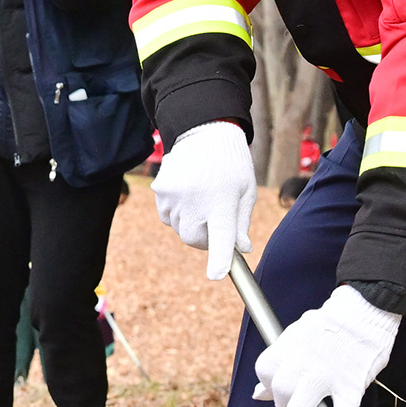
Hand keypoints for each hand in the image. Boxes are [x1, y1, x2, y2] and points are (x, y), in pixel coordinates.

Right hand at [152, 119, 255, 279]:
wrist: (204, 131)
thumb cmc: (232, 164)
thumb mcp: (246, 192)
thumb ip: (241, 222)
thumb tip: (242, 248)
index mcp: (223, 201)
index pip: (221, 236)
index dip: (220, 259)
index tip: (217, 275)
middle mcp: (196, 200)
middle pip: (195, 240)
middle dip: (206, 237)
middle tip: (215, 221)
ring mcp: (174, 196)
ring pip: (180, 230)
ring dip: (190, 224)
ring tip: (201, 200)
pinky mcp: (160, 191)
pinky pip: (167, 217)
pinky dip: (177, 214)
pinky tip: (187, 195)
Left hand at [252, 283, 403, 406]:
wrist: (367, 308)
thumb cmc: (331, 324)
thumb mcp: (297, 334)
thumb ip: (279, 361)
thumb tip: (257, 393)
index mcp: (288, 344)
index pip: (265, 371)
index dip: (267, 385)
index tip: (276, 391)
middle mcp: (304, 360)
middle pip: (280, 390)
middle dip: (281, 404)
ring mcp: (328, 374)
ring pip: (302, 405)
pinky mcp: (352, 385)